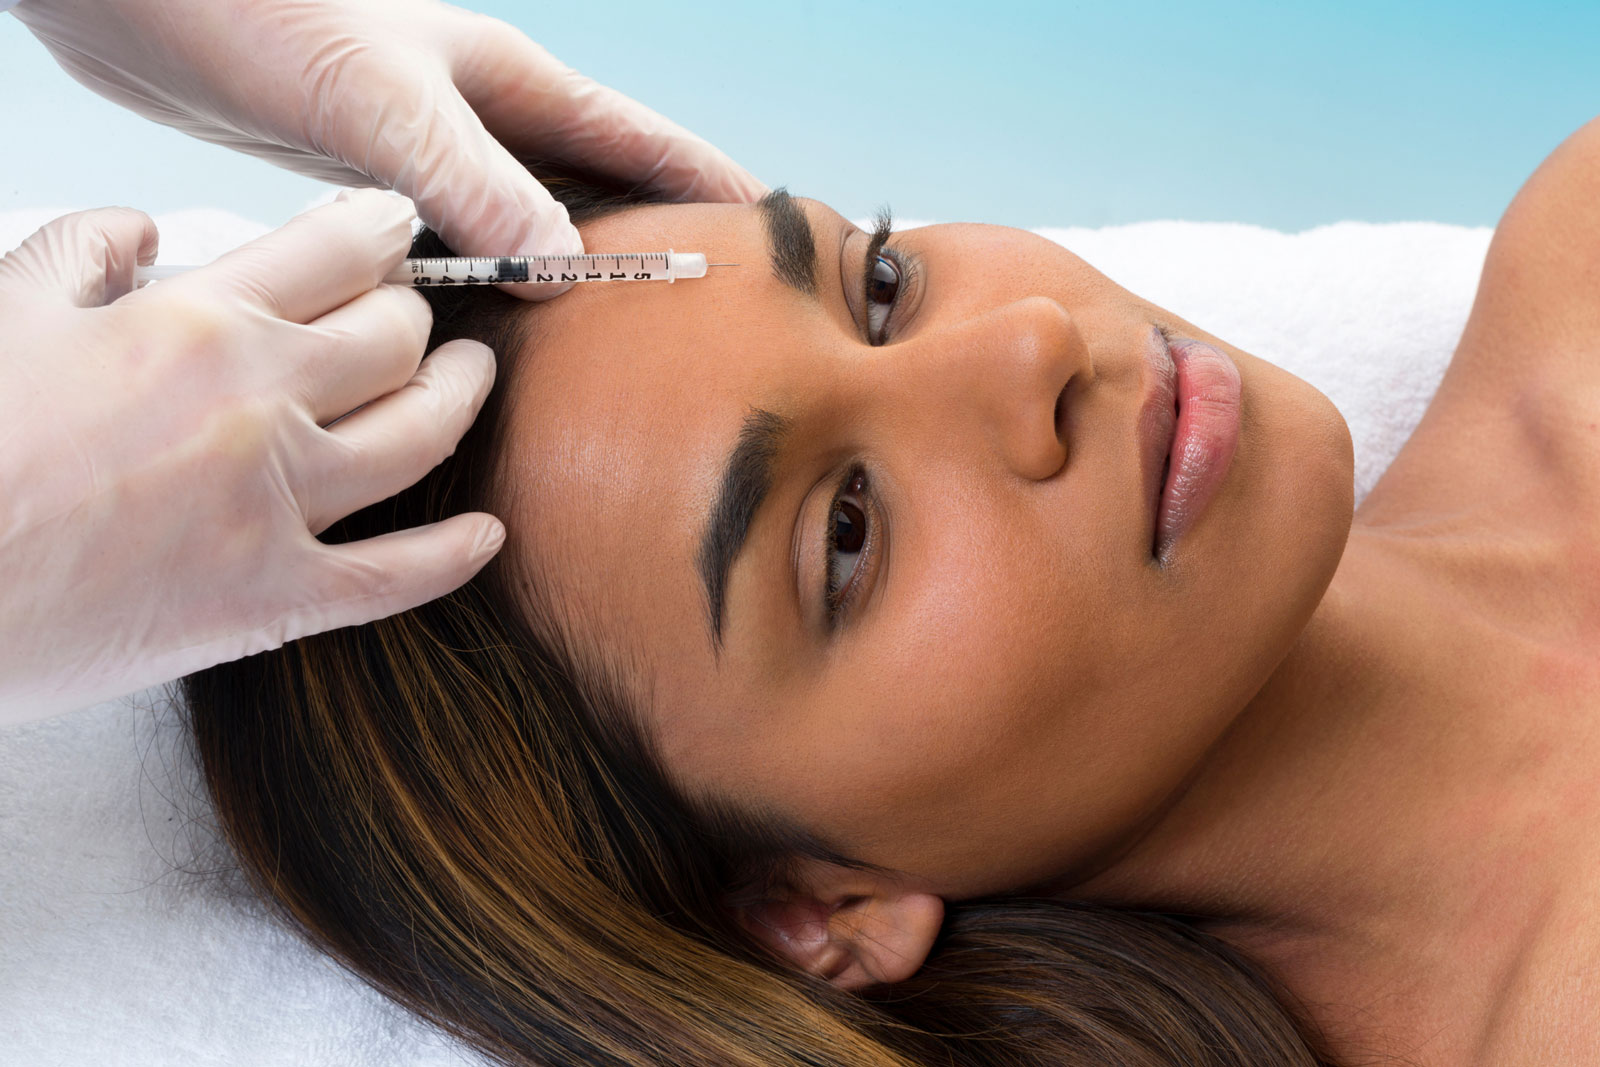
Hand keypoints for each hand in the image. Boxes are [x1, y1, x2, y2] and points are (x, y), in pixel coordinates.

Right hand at [0, 191, 502, 722]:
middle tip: (420, 313)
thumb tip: (142, 231)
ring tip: (471, 379)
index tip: (397, 230)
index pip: (338, 253)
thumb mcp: (7, 310)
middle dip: (418, 315)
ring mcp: (277, 508)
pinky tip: (488, 535)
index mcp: (199, 324)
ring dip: (461, 400)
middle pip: (394, 339)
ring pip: (421, 437)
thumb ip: (85, 252)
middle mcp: (260, 406)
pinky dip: (454, 555)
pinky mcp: (273, 600)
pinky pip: (396, 577)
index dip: (383, 232)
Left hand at [12, 0, 765, 296]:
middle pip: (597, 190)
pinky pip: (459, 245)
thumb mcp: (383, 104)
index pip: (640, 139)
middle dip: (654, 243)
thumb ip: (474, 184)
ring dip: (567, 276)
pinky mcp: (374, 182)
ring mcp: (430, 149)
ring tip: (615, 344)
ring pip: (528, 224)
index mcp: (506, 81)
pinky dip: (486, 288)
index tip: (772, 231)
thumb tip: (562, 270)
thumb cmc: (256, 13)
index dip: (709, 185)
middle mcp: (480, 116)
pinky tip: (490, 331)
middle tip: (705, 314)